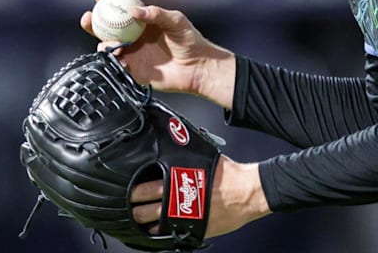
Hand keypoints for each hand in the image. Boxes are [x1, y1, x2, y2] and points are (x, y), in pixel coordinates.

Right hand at [80, 0, 235, 103]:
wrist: (198, 67)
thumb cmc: (190, 40)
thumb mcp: (176, 21)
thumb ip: (156, 14)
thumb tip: (134, 10)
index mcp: (142, 22)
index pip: (121, 8)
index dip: (108, 0)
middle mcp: (134, 36)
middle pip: (107, 27)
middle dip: (93, 21)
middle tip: (88, 17)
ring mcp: (132, 53)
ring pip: (108, 46)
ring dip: (102, 42)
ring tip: (112, 42)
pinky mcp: (133, 71)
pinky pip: (116, 65)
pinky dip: (112, 60)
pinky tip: (118, 56)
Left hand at [130, 156, 269, 238]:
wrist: (248, 192)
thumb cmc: (229, 174)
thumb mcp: (204, 156)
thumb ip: (184, 154)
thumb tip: (173, 143)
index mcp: (177, 180)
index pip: (144, 188)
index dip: (133, 190)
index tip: (128, 189)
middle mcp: (177, 200)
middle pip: (143, 208)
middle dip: (133, 207)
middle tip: (130, 205)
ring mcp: (184, 217)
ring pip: (153, 224)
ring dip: (143, 221)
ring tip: (138, 218)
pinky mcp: (193, 229)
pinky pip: (168, 234)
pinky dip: (159, 232)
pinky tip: (155, 228)